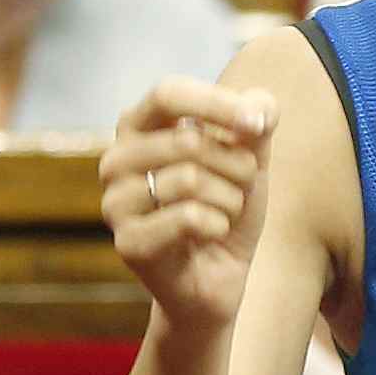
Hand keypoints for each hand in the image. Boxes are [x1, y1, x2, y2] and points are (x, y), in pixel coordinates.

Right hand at [100, 75, 279, 337]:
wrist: (216, 280)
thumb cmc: (226, 208)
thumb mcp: (249, 159)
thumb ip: (256, 124)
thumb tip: (260, 111)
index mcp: (138, 128)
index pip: (169, 94)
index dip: (216, 103)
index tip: (258, 126)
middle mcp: (116, 160)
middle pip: (189, 141)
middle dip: (235, 166)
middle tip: (242, 188)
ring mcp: (116, 203)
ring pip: (191, 180)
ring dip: (230, 199)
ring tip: (224, 214)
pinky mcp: (128, 242)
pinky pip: (190, 218)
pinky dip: (219, 226)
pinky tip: (211, 237)